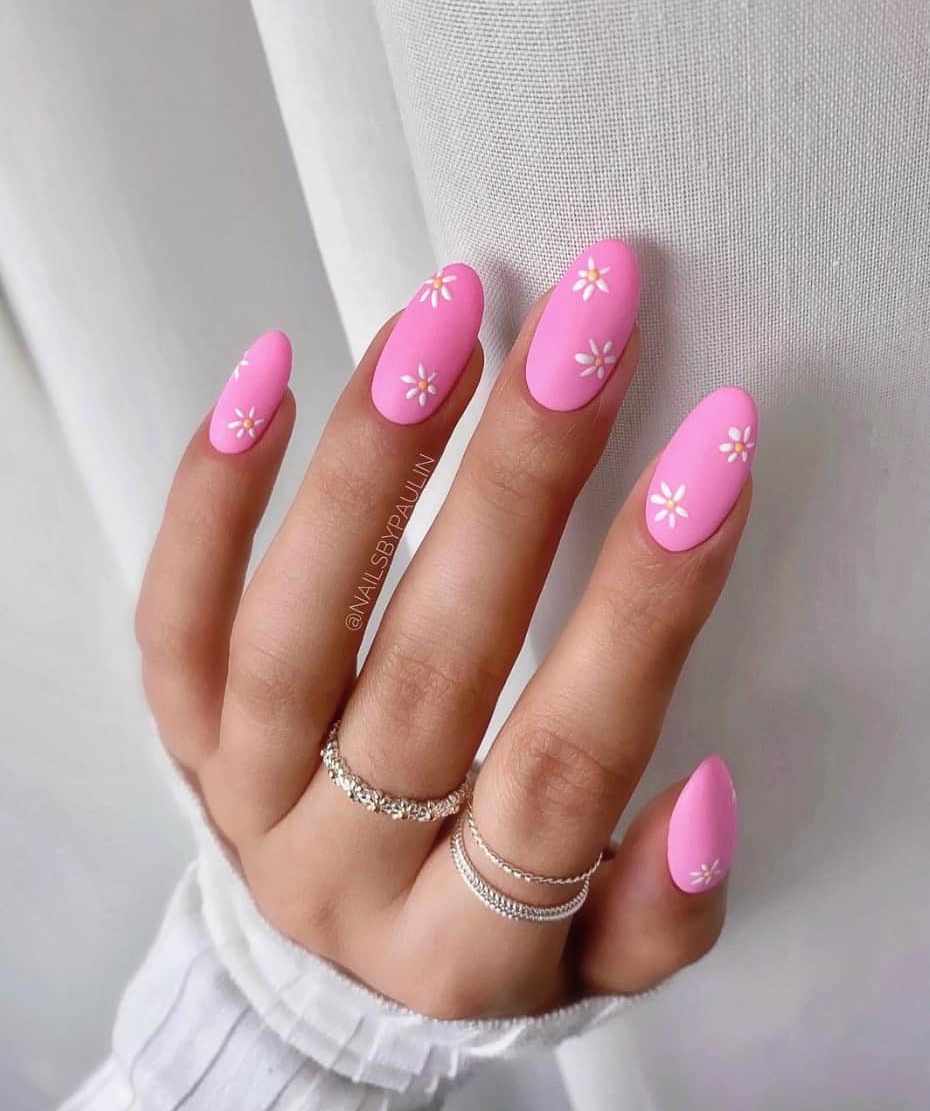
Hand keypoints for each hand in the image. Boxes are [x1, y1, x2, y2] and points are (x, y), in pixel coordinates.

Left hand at [136, 241, 753, 1017]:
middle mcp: (339, 868)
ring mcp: (244, 792)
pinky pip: (173, 616)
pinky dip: (213, 497)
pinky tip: (274, 381)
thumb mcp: (587, 965)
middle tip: (581, 337)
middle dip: (520, 483)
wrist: (325, 974)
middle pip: (432, 668)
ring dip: (376, 459)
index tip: (707, 458)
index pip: (566, 767)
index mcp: (463, 947)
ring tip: (445, 323)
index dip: (643, 610)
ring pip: (290, 626)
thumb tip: (703, 796)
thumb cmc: (469, 942)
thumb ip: (658, 909)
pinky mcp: (180, 735)